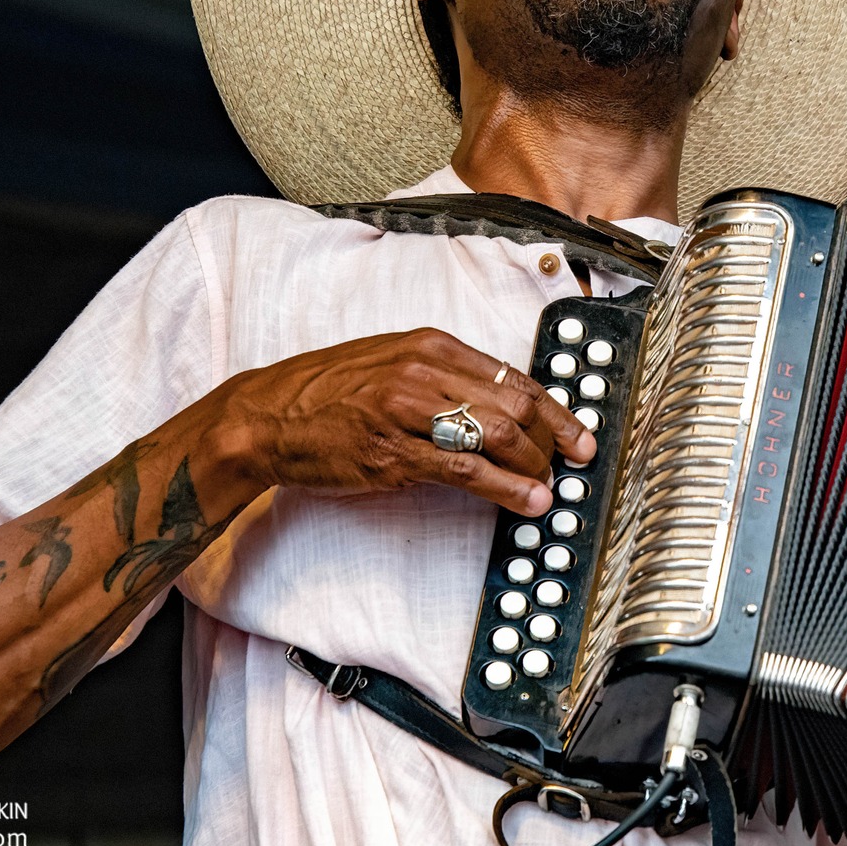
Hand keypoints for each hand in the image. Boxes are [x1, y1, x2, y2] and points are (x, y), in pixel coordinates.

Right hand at [216, 327, 594, 515]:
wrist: (268, 415)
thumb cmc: (329, 392)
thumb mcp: (394, 363)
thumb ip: (447, 379)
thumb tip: (502, 408)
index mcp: (431, 345)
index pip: (515, 376)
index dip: (556, 408)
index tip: (578, 431)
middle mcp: (425, 370)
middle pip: (516, 404)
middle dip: (555, 438)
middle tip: (575, 462)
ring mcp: (408, 411)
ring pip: (496, 435)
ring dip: (534, 466)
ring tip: (549, 488)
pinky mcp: (394, 452)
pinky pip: (464, 470)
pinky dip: (505, 487)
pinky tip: (524, 500)